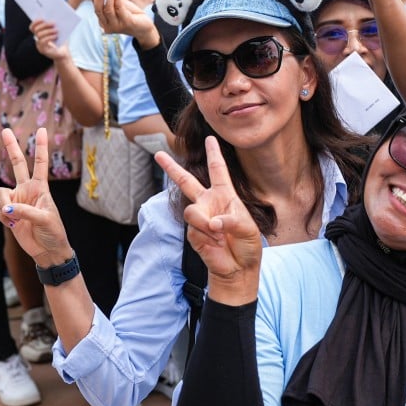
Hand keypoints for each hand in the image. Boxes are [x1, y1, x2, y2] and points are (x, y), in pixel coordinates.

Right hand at [0, 128, 74, 266]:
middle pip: (18, 164)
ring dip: (4, 205)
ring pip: (0, 193)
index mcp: (41, 188)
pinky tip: (11, 224)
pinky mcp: (6, 212)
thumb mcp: (45, 220)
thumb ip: (25, 212)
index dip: (40, 146)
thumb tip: (6, 208)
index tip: (41, 129)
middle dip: (11, 147)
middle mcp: (27, 190)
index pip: (41, 163)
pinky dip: (1, 216)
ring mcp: (15, 200)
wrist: (47, 250)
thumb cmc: (53, 232)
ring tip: (14, 218)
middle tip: (5, 129)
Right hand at [30, 18, 67, 59]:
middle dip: (44, 25)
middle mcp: (37, 39)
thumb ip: (56, 24)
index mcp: (39, 34)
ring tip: (56, 30)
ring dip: (48, 31)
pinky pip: (42, 42)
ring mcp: (39, 45)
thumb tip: (57, 14)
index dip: (36, 22)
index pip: (33, 27)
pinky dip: (49, 37)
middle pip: (36, 30)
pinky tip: (55, 36)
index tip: (43, 18)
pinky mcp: (43, 50)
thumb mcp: (59, 31)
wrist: (65, 54)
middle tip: (53, 23)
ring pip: (39, 35)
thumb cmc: (62, 42)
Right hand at [90, 0, 159, 47]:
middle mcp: (107, 26)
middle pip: (99, 10)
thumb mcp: (118, 5)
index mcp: (103, 21)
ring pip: (108, 10)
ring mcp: (116, 26)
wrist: (145, 27)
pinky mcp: (126, 23)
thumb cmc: (130, 14)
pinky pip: (119, 9)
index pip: (96, 7)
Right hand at [155, 137, 262, 304]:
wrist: (238, 268)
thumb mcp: (248, 228)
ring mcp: (199, 218)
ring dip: (205, 223)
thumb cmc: (247, 245)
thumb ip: (231, 221)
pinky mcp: (193, 233)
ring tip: (218, 233)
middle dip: (171, 168)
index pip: (218, 170)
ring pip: (191, 212)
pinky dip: (207, 236)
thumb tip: (212, 222)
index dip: (214, 154)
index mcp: (225, 196)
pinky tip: (216, 242)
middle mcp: (209, 203)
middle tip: (158, 153)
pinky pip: (195, 229)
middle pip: (186, 181)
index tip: (210, 138)